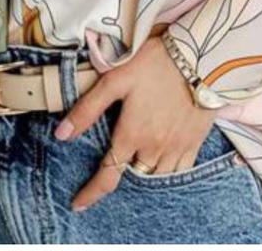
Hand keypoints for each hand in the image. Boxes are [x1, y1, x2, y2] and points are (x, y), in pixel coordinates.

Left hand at [54, 35, 221, 211]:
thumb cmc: (155, 64)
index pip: (108, 175)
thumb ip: (88, 109)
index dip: (91, 192)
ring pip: (157, 176)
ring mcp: (177, 146)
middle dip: (121, 173)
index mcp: (132, 134)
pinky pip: (181, 171)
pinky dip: (169, 172)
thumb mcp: (115, 79)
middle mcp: (154, 147)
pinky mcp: (195, 141)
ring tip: (137, 163)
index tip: (78, 203)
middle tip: (113, 168)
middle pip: (133, 175)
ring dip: (144, 174)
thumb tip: (61, 135)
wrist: (200, 57)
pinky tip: (164, 163)